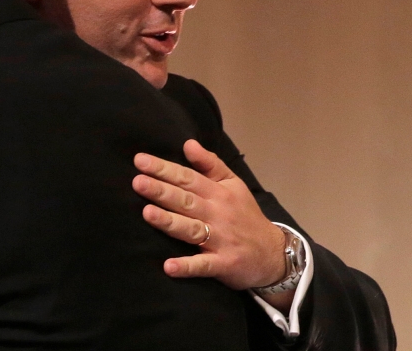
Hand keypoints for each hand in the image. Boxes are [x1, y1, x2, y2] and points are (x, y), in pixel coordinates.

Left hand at [132, 139, 285, 290]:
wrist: (274, 253)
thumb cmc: (246, 215)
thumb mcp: (233, 184)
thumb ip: (210, 163)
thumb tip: (187, 143)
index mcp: (218, 192)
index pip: (188, 177)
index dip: (164, 169)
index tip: (140, 161)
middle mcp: (218, 213)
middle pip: (186, 200)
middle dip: (162, 191)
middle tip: (137, 182)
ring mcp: (221, 240)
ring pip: (191, 229)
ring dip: (170, 222)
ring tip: (147, 213)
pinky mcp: (224, 264)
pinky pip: (203, 265)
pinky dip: (187, 267)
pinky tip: (169, 267)